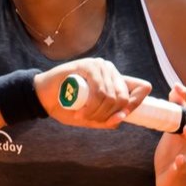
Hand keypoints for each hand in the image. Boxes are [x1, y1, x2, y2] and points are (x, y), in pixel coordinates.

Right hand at [34, 58, 151, 128]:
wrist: (44, 96)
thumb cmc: (67, 106)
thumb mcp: (90, 118)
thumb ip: (106, 120)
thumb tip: (121, 118)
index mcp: (115, 81)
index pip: (141, 87)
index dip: (137, 103)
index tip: (121, 116)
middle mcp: (111, 72)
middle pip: (124, 98)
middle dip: (107, 115)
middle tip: (90, 119)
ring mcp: (100, 66)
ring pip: (111, 96)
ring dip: (96, 113)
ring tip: (81, 116)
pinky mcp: (89, 65)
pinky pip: (99, 90)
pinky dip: (91, 106)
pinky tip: (80, 112)